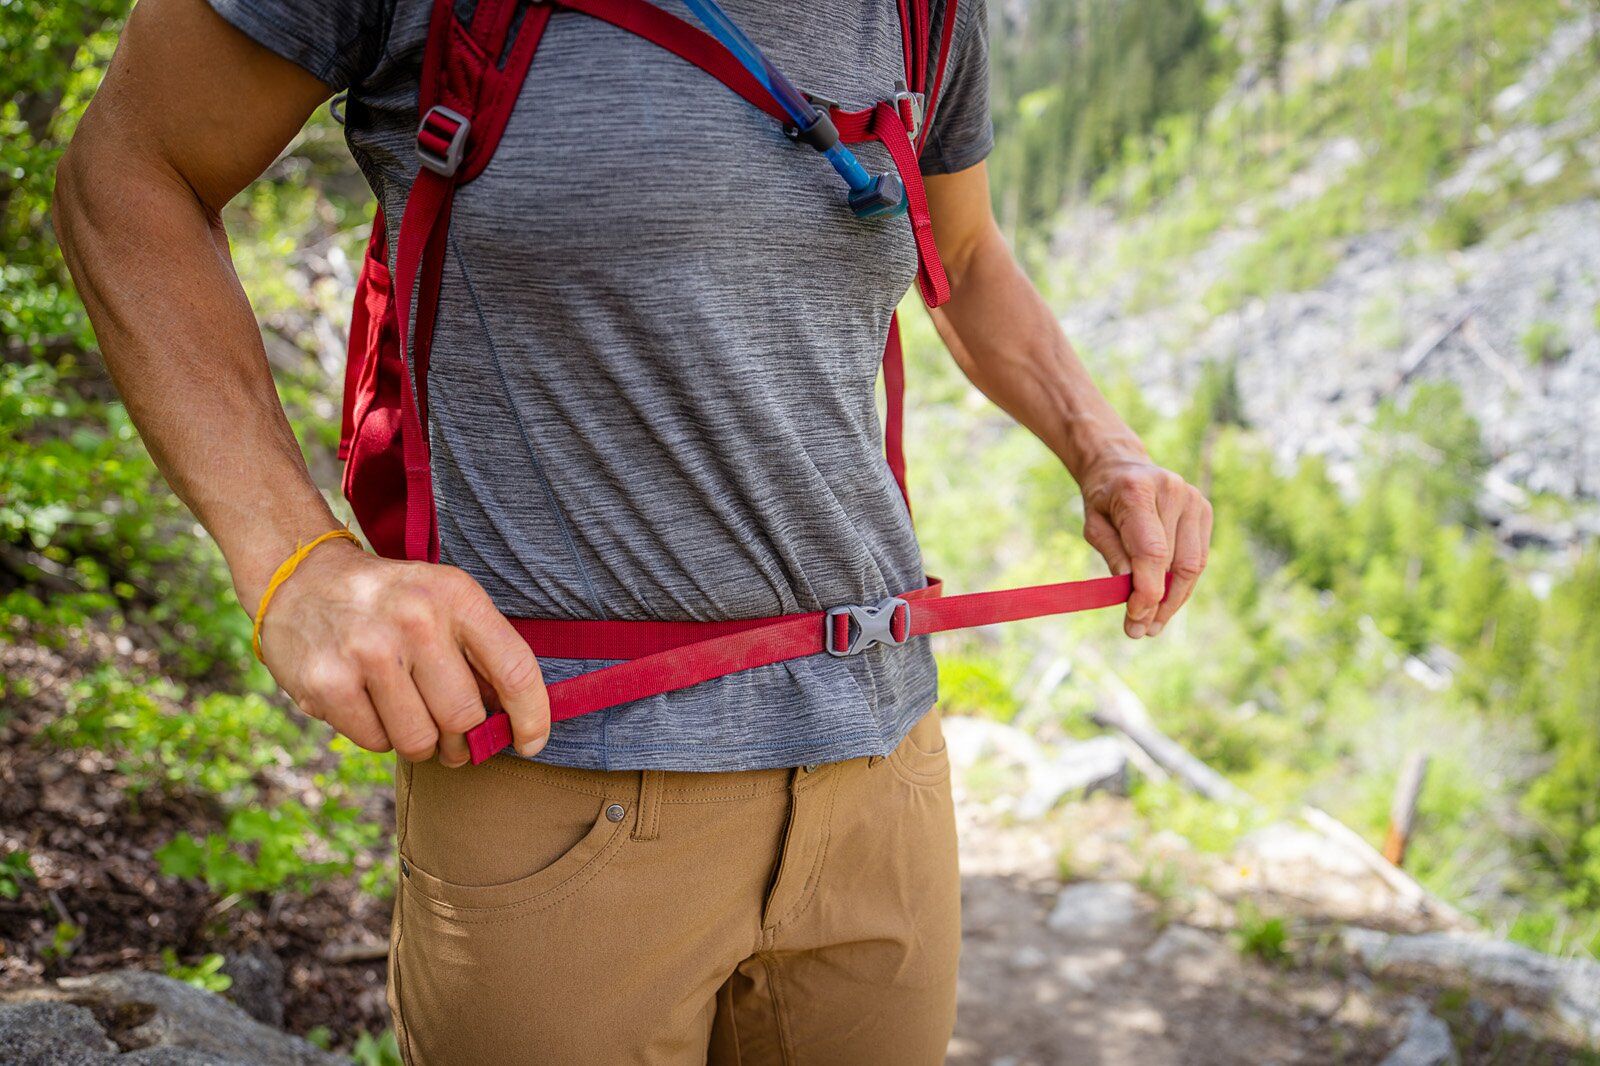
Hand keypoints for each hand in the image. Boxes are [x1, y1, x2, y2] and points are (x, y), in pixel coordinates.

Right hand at [256, 542, 549, 765]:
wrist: (300, 578)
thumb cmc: (390, 601)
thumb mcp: (444, 601)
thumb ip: (482, 654)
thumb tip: (516, 722)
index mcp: (456, 595)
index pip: (515, 671)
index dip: (532, 719)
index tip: (530, 744)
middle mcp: (415, 619)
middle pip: (465, 717)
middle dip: (463, 741)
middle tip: (453, 738)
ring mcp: (368, 650)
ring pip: (421, 741)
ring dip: (422, 743)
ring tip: (408, 715)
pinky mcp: (328, 682)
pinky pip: (377, 743)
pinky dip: (380, 737)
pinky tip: (369, 704)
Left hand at [1079, 457, 1211, 638]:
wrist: (1122, 467)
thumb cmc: (1103, 500)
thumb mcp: (1093, 526)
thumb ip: (1113, 556)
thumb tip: (1131, 593)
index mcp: (1137, 491)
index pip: (1152, 551)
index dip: (1147, 591)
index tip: (1134, 619)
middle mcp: (1172, 491)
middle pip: (1175, 562)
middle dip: (1158, 603)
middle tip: (1139, 630)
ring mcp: (1194, 499)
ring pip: (1193, 565)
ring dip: (1174, 600)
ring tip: (1152, 624)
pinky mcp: (1204, 510)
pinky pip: (1198, 558)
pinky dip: (1182, 584)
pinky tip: (1165, 602)